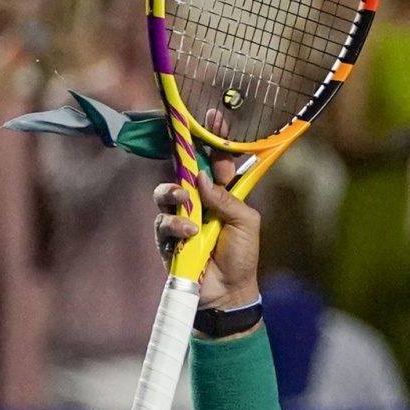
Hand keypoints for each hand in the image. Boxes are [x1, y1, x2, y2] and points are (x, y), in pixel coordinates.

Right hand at [152, 115, 260, 309]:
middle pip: (185, 169)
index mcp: (223, 194)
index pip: (216, 161)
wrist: (228, 292)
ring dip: (174, 193)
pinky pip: (163, 221)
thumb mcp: (247, 222)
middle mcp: (200, 201)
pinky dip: (175, 224)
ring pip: (166, 191)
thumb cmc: (242, 256)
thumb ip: (227, 198)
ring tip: (184, 200)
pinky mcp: (167, 237)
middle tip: (186, 151)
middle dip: (184, 157)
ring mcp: (181, 217)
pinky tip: (188, 231)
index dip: (215, 140)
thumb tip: (202, 177)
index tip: (214, 117)